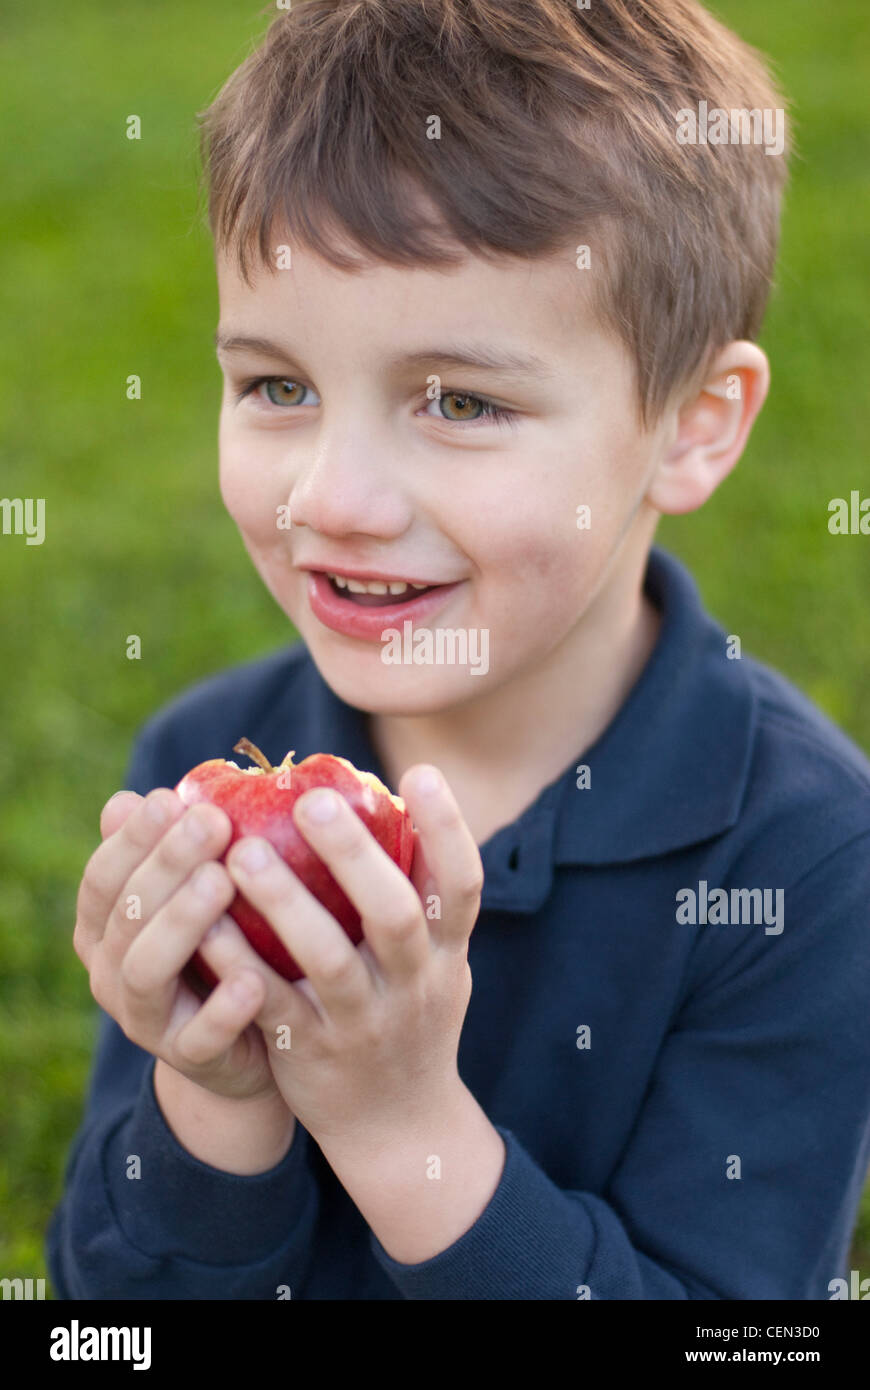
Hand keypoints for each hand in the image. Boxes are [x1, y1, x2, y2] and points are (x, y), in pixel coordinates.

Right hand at [74, 787, 291, 1102]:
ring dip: (183, 922)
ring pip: (147, 971)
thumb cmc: (219, 947)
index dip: (134, 838)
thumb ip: (170, 853)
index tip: (171, 797)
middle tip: (212, 821)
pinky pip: (200, 1037)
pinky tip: (254, 978)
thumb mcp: (193, 897)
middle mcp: (111, 972)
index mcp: (105, 927)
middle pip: (126, 914)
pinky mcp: (190, 1059)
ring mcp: (145, 1019)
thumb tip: (141, 796)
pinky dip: (224, 1008)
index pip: (104, 876)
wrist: (242, 1046)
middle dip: (167, 864)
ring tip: (222, 882)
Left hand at [220, 764, 482, 1150]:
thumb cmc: (410, 1016)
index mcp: (447, 955)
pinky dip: (239, 966)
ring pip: (328, 960)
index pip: (461, 885)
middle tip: (314, 800)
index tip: (420, 772)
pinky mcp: (309, 1055)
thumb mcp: (439, 963)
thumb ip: (421, 895)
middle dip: (357, 856)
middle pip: (396, 915)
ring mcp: (362, 1024)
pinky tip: (207, 925)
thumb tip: (393, 797)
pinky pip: (271, 1005)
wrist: (398, 1128)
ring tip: (243, 852)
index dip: (447, 829)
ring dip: (287, 904)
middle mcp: (413, 987)